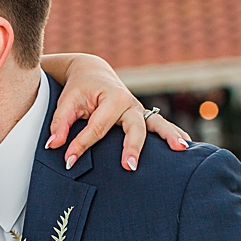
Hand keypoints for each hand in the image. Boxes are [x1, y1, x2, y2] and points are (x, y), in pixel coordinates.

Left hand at [47, 56, 191, 170]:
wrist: (93, 73)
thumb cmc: (79, 89)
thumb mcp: (66, 102)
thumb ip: (60, 123)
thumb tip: (53, 145)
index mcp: (111, 97)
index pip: (97, 127)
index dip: (82, 144)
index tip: (69, 161)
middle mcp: (130, 104)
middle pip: (134, 128)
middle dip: (131, 147)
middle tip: (129, 167)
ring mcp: (140, 111)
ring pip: (157, 125)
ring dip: (169, 137)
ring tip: (182, 149)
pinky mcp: (143, 118)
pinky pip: (161, 127)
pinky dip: (174, 135)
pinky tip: (187, 147)